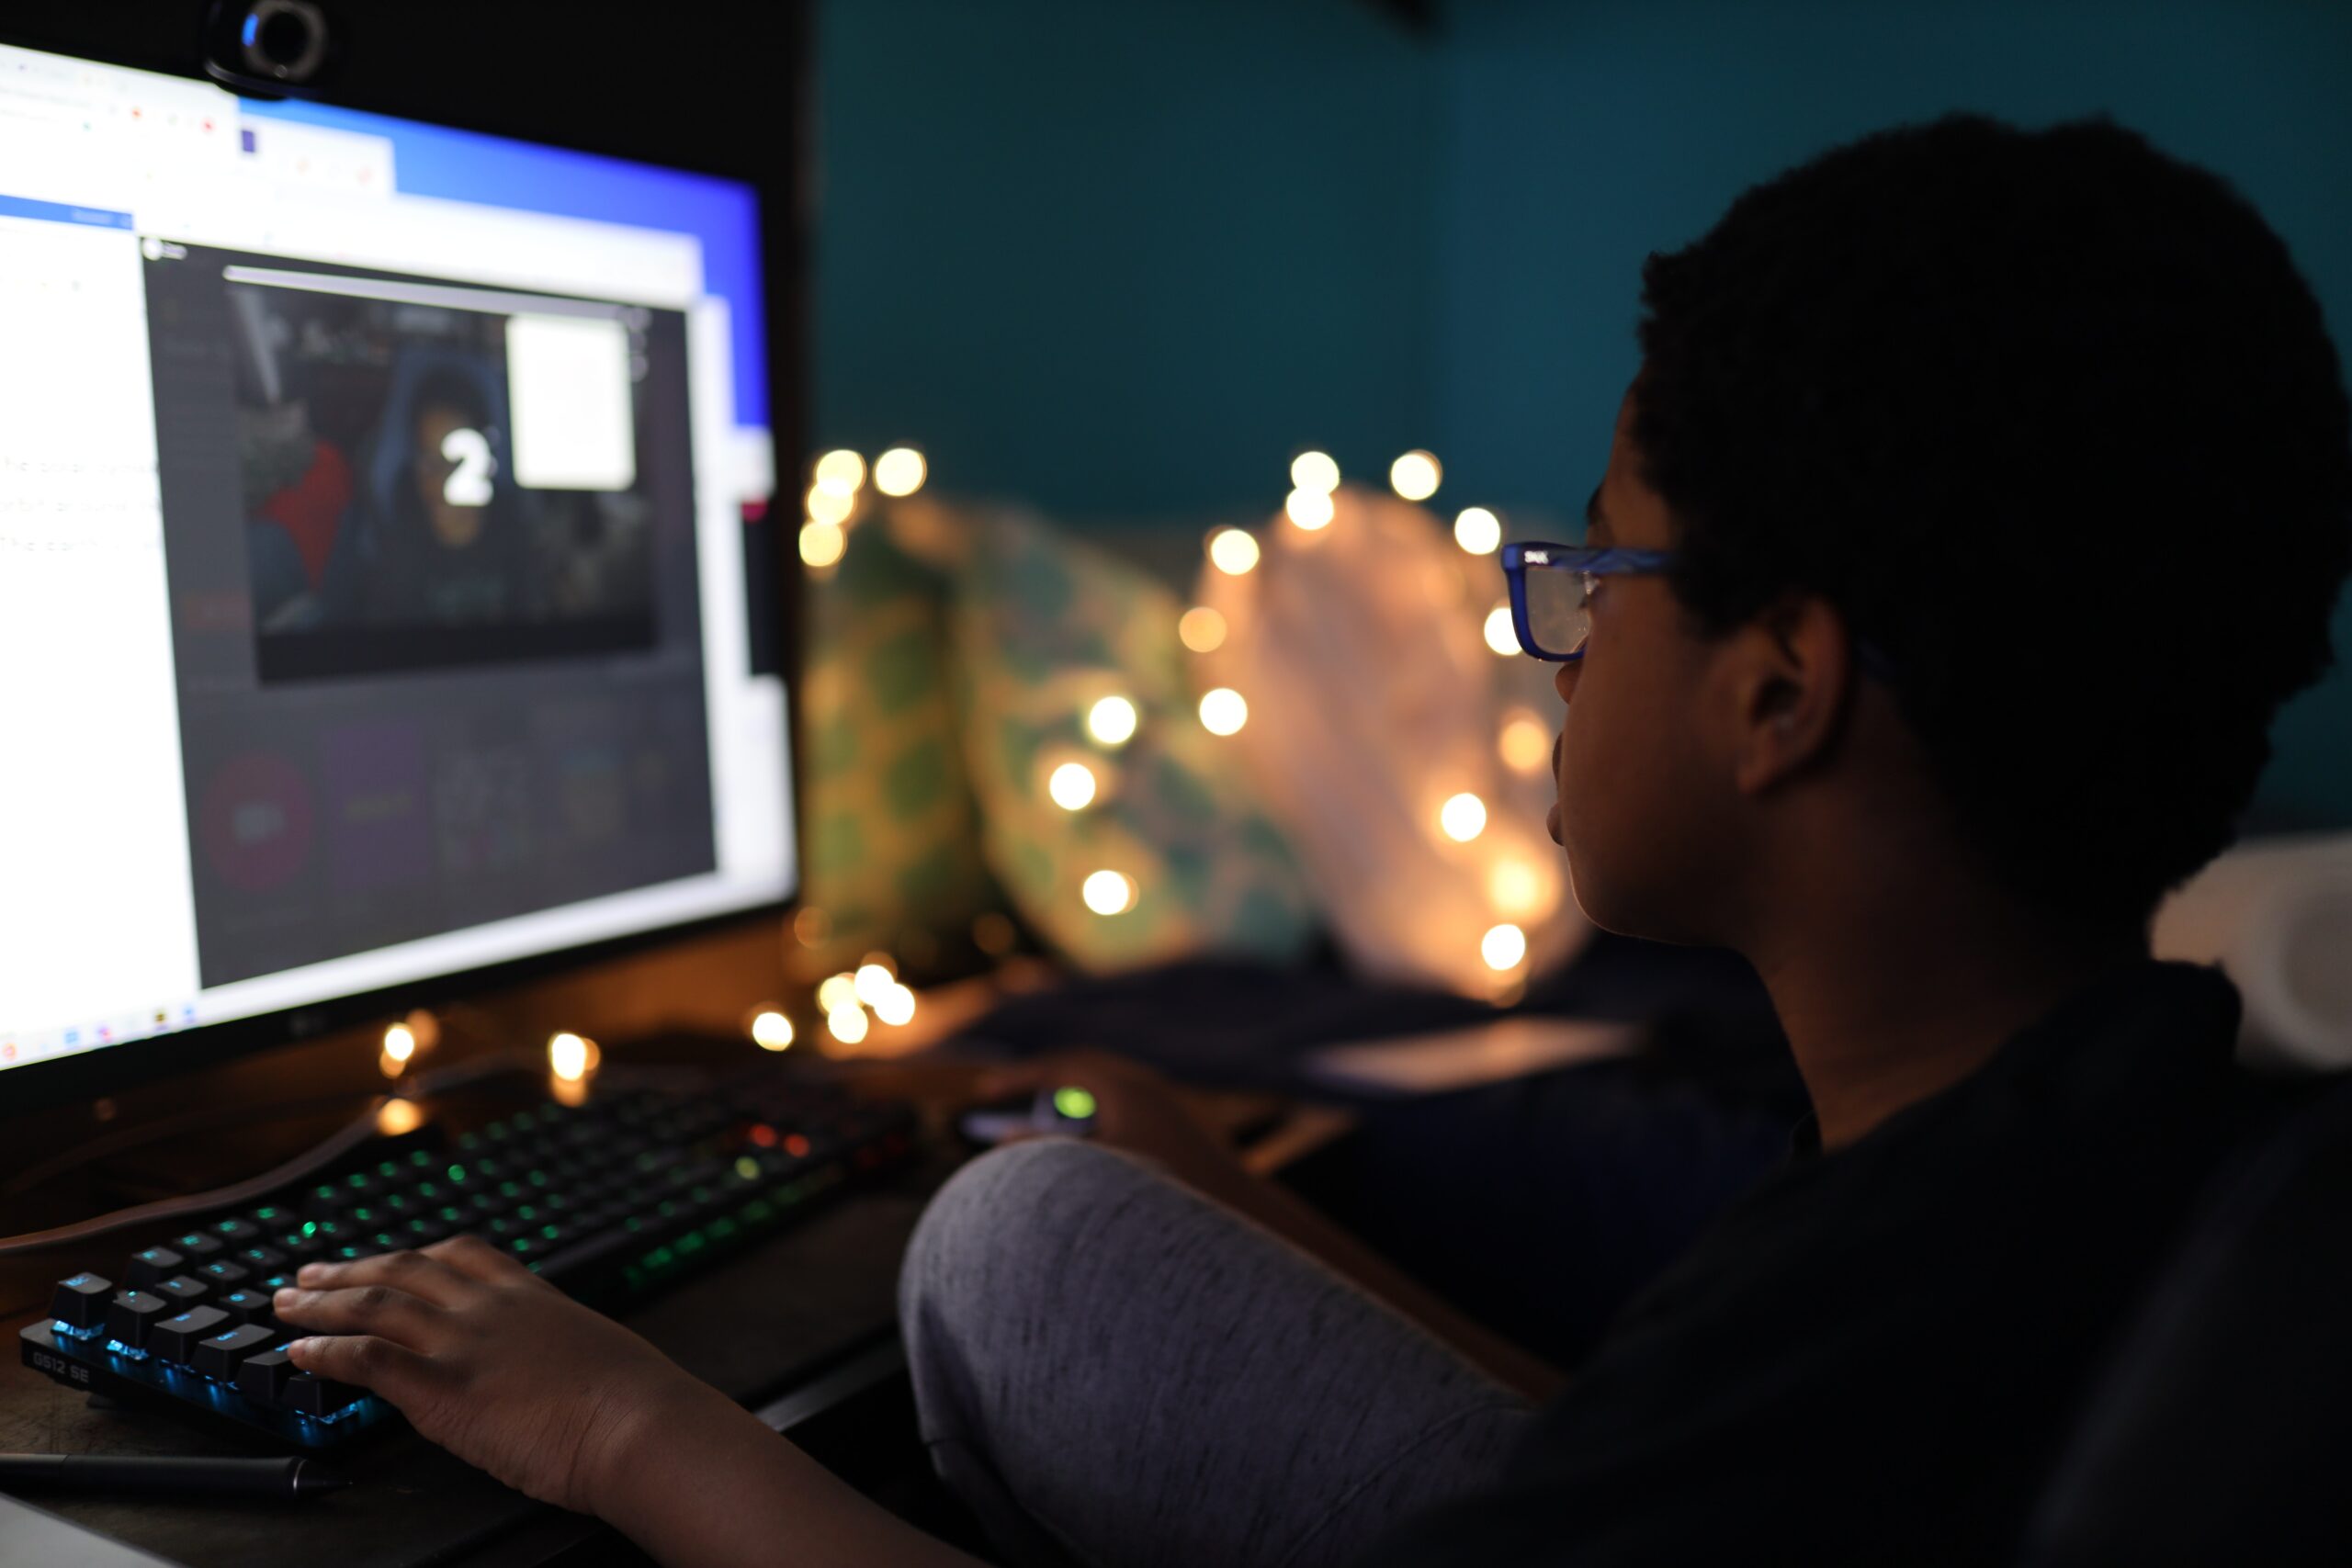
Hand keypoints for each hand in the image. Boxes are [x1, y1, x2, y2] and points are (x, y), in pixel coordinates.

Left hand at [273, 1236, 730, 1515]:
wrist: (638, 1426)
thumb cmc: (634, 1402)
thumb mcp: (594, 1353)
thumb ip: (555, 1348)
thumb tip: (550, 1368)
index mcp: (531, 1295)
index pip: (462, 1253)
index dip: (413, 1255)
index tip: (386, 1259)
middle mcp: (490, 1308)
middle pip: (404, 1270)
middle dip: (350, 1270)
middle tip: (311, 1274)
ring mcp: (464, 1343)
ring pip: (376, 1305)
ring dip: (323, 1302)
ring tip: (287, 1306)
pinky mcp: (443, 1389)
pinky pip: (369, 1359)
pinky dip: (329, 1352)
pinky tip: (302, 1355)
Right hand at [974, 1049, 1250, 1203]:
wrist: (1234, 1208)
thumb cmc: (1160, 1191)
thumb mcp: (1092, 1173)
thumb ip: (1043, 1154)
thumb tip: (1002, 1141)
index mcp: (1123, 1089)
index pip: (1059, 1067)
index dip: (1019, 1076)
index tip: (985, 1091)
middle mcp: (1145, 1086)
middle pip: (1082, 1067)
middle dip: (1042, 1077)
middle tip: (1006, 1091)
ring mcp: (1164, 1102)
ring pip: (1106, 1085)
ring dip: (1070, 1095)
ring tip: (1041, 1116)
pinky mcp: (1176, 1123)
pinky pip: (1124, 1103)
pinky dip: (1095, 1113)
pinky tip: (1086, 1140)